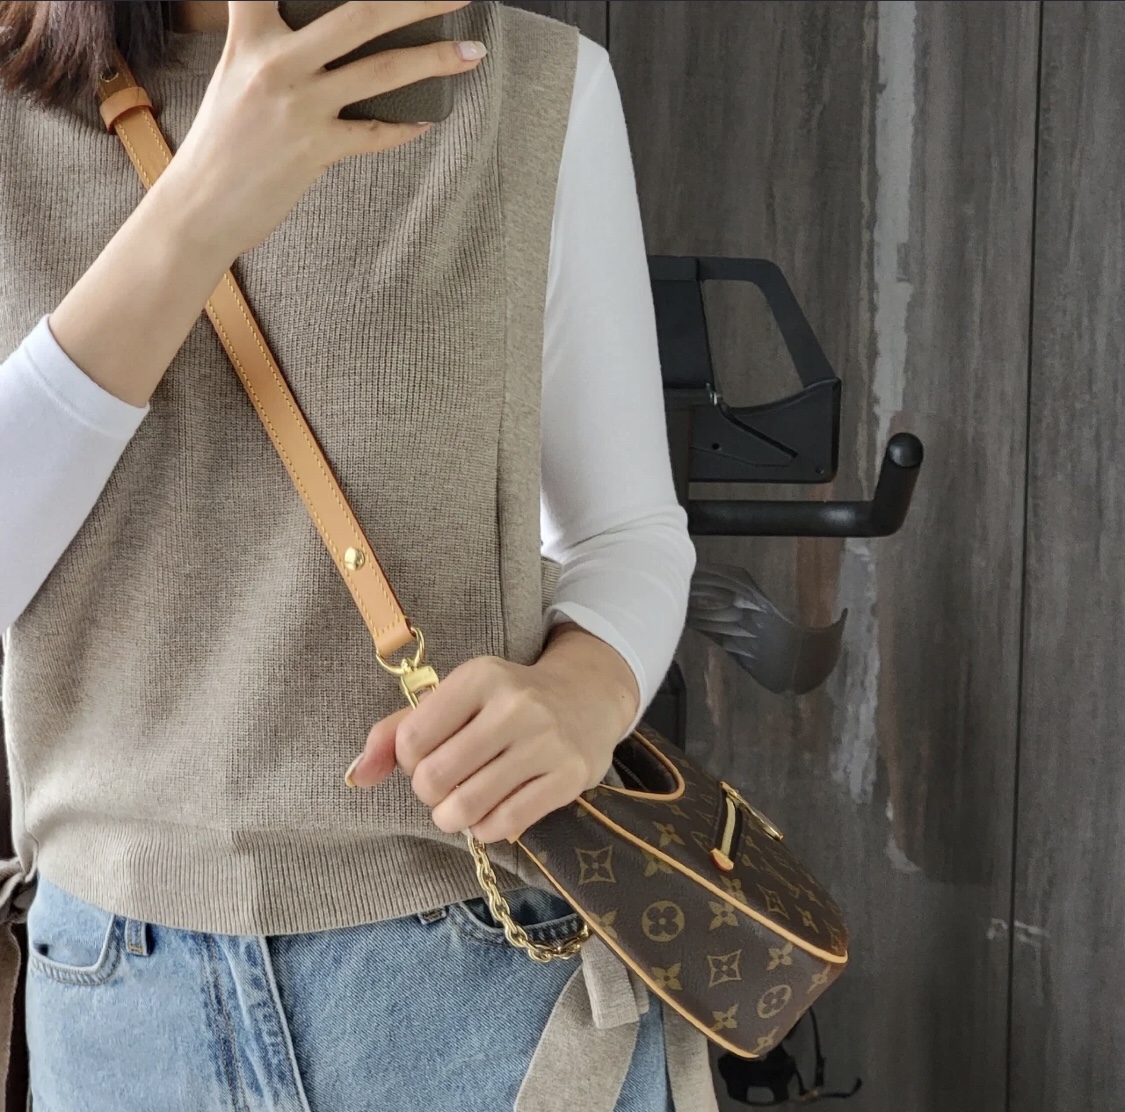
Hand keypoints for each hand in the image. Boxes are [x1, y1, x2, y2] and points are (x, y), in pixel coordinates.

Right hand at [162, 0, 480, 257]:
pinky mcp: (316, 149)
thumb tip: (331, 39)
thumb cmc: (219, 145)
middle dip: (418, 1)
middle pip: (362, 13)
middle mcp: (277, 62)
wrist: (199, 208)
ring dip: (436, 60)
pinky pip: (376, 133)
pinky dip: (405, 127)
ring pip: (383, 70)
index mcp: (251, 37)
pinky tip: (427, 120)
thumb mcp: (234, 76)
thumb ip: (273, 46)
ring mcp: (300, 106)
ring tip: (471, 53)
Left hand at [346, 628, 639, 843]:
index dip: (408, 761)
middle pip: (435, 778)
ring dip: (452, 817)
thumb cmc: (506, 701)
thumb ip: (398, 729)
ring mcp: (546, 742)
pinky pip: (505, 824)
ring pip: (466, 807)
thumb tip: (357, 775)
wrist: (588, 698)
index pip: (411, 740)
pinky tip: (491, 812)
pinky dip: (486, 828)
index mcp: (481, 676)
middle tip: (444, 785)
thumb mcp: (456, 698)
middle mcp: (516, 705)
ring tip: (461, 804)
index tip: (427, 756)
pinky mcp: (569, 777)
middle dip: (429, 793)